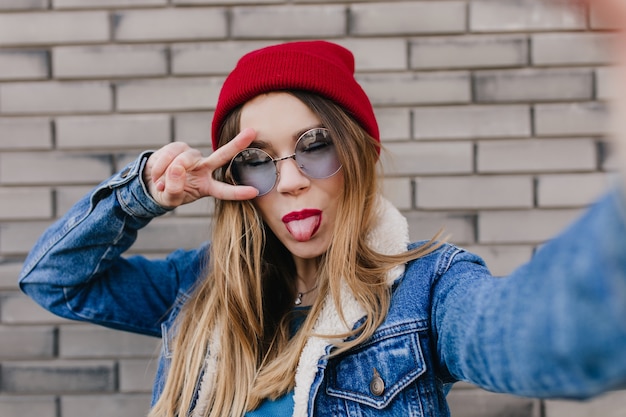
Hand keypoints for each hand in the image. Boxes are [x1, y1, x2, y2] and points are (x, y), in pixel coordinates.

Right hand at [143, 128, 258, 207]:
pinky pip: (169, 155)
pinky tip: (156, 176)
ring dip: (167, 175)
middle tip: (252, 132)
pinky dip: (159, 168)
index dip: (238, 192)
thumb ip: (174, 190)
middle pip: (221, 156)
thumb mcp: (171, 199)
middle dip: (236, 144)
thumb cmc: (168, 193)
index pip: (224, 190)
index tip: (255, 191)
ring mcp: (192, 156)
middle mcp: (204, 168)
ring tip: (160, 185)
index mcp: (208, 186)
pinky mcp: (178, 147)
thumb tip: (177, 168)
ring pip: (182, 162)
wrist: (152, 183)